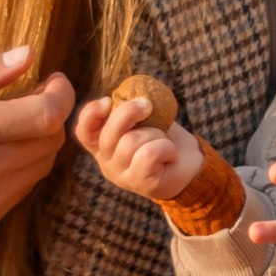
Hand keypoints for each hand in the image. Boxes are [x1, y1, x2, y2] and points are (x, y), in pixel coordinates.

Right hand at [0, 48, 75, 275]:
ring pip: (41, 167)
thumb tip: (26, 56)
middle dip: (50, 114)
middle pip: (50, 142)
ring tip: (13, 124)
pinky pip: (22, 191)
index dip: (60, 94)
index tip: (53, 80)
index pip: (43, 115)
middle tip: (31, 98)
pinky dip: (21, 168)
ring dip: (38, 142)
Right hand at [74, 92, 202, 201]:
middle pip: (109, 133)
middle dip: (130, 111)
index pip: (84, 131)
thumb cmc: (163, 138)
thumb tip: (126, 93)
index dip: (91, 114)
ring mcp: (121, 175)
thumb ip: (129, 110)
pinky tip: (170, 155)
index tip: (107, 100)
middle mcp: (106, 162)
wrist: (191, 166)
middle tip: (148, 104)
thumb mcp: (144, 119)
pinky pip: (149, 154)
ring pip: (131, 142)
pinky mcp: (140, 182)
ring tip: (163, 141)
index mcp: (103, 144)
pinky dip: (166, 148)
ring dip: (155, 134)